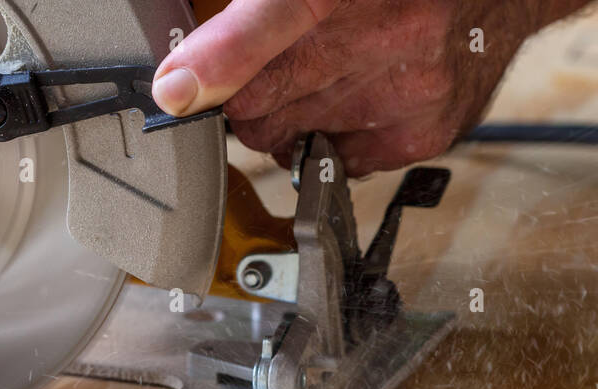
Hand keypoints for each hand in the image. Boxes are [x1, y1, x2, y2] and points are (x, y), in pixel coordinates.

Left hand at [153, 0, 586, 176]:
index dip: (211, 66)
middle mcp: (374, 33)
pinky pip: (342, 163)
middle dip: (253, 96)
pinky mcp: (422, 132)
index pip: (261, 27)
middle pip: (260, 107)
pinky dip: (339, 139)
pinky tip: (360, 100)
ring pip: (295, 139)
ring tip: (329, 76)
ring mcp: (401, 89)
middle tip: (276, 71)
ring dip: (296, 117)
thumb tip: (187, 71)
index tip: (174, 92)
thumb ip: (255, 17)